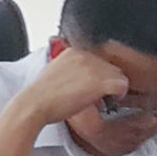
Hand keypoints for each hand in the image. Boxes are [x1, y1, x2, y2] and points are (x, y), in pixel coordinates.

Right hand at [17, 45, 134, 127]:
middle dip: (106, 80)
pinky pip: (121, 85)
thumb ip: (71, 68)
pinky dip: (119, 94)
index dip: (98, 74)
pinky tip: (110, 100)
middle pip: (110, 66)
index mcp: (73, 51)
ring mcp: (93, 68)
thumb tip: (82, 77)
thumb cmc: (42, 95)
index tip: (92, 84)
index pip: (98, 60)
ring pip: (118, 75)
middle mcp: (85, 56)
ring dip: (112, 87)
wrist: (35, 104)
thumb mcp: (55, 72)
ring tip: (102, 98)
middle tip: (98, 94)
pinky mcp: (99, 82)